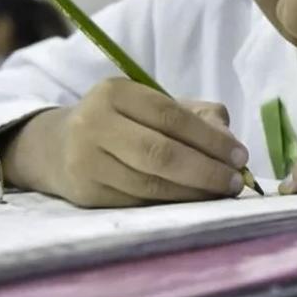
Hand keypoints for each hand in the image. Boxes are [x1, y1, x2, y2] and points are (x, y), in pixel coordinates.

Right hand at [5, 78, 249, 207]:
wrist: (57, 147)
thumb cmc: (120, 123)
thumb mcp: (151, 105)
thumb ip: (196, 115)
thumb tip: (229, 140)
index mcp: (115, 92)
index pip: (170, 116)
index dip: (209, 139)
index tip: (239, 155)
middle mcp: (94, 124)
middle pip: (160, 153)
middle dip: (205, 170)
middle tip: (235, 182)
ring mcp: (86, 161)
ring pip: (150, 184)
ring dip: (193, 192)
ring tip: (220, 193)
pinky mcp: (87, 194)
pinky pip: (139, 203)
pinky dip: (172, 204)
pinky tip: (193, 202)